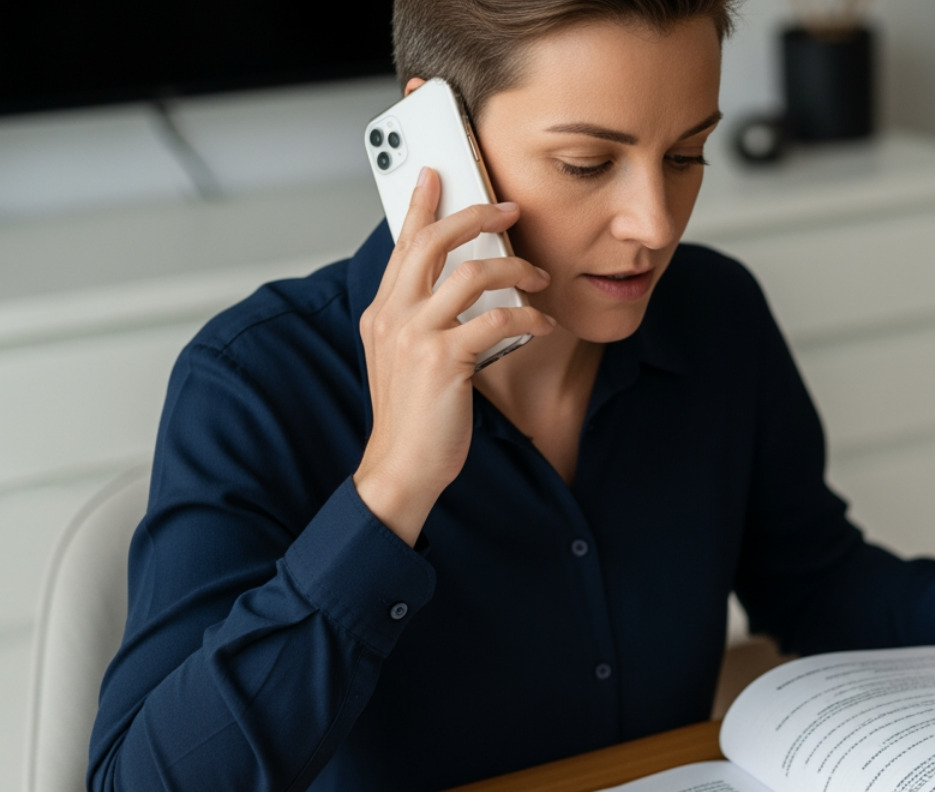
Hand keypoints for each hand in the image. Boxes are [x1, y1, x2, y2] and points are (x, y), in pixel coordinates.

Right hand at [354, 167, 555, 544]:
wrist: (401, 466)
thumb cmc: (415, 417)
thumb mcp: (406, 360)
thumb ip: (423, 321)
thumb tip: (462, 291)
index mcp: (382, 312)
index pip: (403, 244)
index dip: (422, 205)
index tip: (438, 174)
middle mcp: (392, 316)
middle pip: (432, 242)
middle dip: (475, 215)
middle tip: (510, 209)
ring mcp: (415, 336)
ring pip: (471, 275)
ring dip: (515, 269)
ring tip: (539, 276)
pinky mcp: (444, 360)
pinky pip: (498, 320)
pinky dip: (528, 316)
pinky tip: (544, 323)